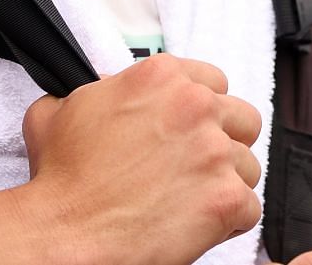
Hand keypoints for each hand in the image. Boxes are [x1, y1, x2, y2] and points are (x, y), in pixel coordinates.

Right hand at [18, 54, 263, 264]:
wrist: (64, 235)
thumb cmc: (61, 182)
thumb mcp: (61, 109)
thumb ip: (99, 89)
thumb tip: (110, 88)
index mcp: (161, 77)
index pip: (214, 82)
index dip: (203, 111)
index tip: (191, 132)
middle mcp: (195, 106)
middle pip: (242, 119)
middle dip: (225, 143)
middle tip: (196, 169)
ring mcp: (215, 152)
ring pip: (250, 166)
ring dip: (226, 184)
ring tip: (191, 202)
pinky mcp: (226, 198)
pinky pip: (250, 208)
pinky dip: (230, 223)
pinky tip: (199, 226)